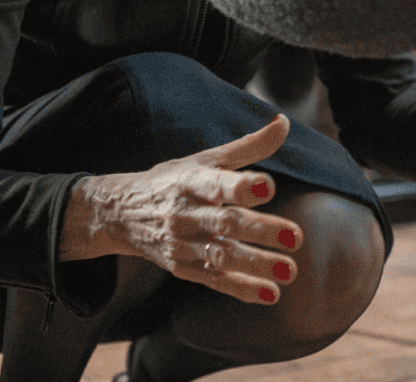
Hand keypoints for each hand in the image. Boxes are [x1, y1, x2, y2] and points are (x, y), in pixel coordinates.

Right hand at [64, 115, 303, 304]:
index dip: (241, 185)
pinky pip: (214, 279)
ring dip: (256, 264)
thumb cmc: (174, 181)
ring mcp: (182, 243)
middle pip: (224, 222)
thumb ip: (248, 146)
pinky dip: (242, 288)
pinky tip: (270, 293)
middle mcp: (185, 213)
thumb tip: (283, 123)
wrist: (120, 213)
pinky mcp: (182, 268)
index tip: (267, 187)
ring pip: (221, 255)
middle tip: (295, 237)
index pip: (216, 184)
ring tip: (290, 270)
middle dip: (260, 230)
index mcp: (191, 181)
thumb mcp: (205, 159)